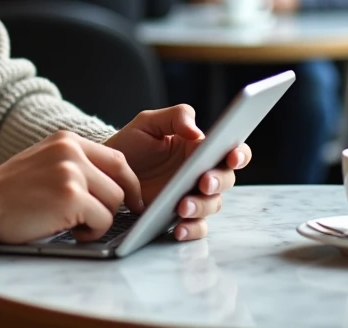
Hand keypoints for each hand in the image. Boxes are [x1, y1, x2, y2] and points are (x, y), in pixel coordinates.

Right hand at [0, 130, 142, 243]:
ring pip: (113, 202)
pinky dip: (91, 233)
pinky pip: (102, 221)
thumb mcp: (44, 162)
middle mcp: (71, 151)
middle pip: (120, 181)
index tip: (130, 200)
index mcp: (66, 140)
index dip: (128, 182)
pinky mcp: (71, 198)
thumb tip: (110, 185)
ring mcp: (72, 173)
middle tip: (100, 220)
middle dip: (114, 206)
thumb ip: (74, 165)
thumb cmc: (10, 193)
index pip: (116, 158)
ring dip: (99, 221)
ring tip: (75, 226)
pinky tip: (70, 232)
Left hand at [104, 105, 251, 241]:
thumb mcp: (148, 122)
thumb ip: (176, 117)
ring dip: (201, 206)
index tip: (232, 157)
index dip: (239, 154)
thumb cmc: (132, 144)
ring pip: (212, 205)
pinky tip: (178, 229)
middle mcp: (202, 173)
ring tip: (181, 206)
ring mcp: (192, 196)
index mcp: (200, 149)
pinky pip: (196, 227)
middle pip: (225, 180)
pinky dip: (192, 230)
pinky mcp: (180, 216)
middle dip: (218, 181)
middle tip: (203, 182)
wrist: (109, 171)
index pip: (231, 150)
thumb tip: (197, 132)